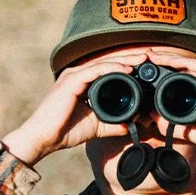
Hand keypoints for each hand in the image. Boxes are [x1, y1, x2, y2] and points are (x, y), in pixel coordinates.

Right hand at [2, 58, 137, 166]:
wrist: (43, 139)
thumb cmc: (66, 132)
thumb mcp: (97, 126)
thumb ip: (115, 123)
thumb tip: (133, 125)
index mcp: (83, 81)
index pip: (110, 68)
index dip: (130, 65)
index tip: (149, 66)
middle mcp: (78, 74)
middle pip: (110, 61)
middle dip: (132, 58)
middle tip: (152, 55)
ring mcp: (74, 75)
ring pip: (106, 62)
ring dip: (127, 59)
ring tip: (144, 59)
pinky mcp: (72, 80)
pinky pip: (97, 70)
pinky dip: (114, 68)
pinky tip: (128, 69)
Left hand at [135, 48, 195, 168]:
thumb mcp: (187, 130)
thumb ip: (170, 122)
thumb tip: (150, 114)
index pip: (182, 79)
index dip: (165, 72)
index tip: (147, 70)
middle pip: (184, 68)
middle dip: (164, 61)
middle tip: (146, 56)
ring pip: (190, 65)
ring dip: (170, 58)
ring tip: (152, 55)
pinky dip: (183, 62)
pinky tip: (168, 60)